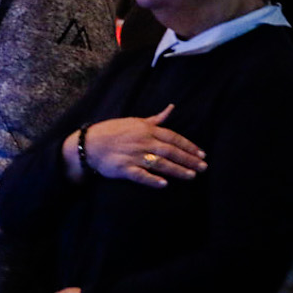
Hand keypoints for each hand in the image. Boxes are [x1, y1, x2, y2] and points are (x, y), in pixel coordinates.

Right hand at [66, 104, 206, 187]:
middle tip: (204, 167)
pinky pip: (141, 175)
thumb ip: (155, 119)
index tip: (202, 154)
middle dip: (189, 159)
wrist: (89, 144)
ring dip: (177, 170)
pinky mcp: (124, 169)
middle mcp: (142, 142)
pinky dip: (152, 180)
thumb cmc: (112, 131)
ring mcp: (133, 156)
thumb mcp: (134, 121)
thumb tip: (171, 108)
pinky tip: (164, 184)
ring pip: (160, 164)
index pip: (173, 137)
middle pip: (171, 151)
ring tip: (191, 176)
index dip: (189, 146)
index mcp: (146, 129)